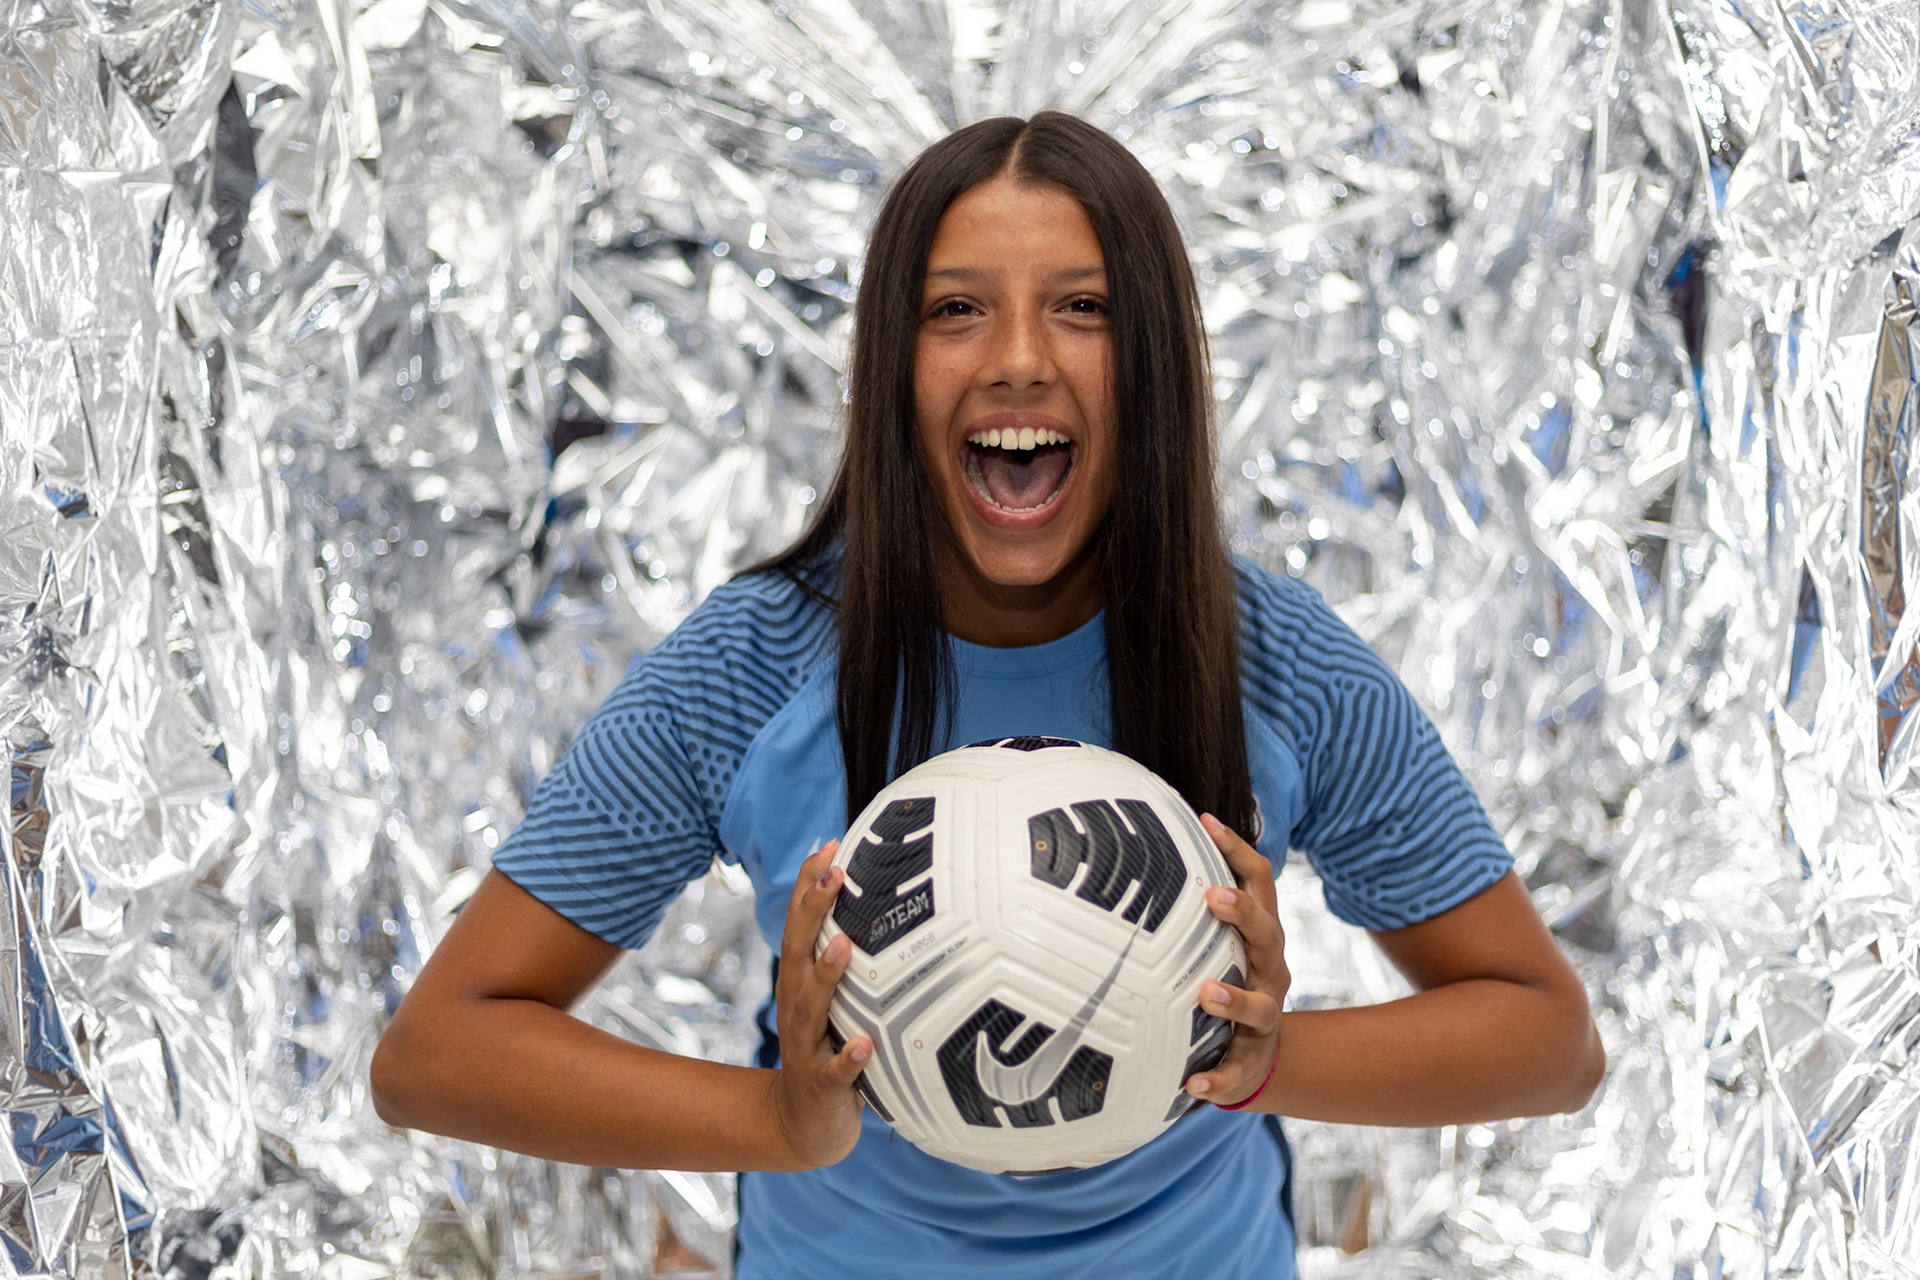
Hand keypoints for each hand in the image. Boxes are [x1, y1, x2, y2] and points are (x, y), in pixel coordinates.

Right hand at [767, 841, 872, 1167]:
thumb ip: (850, 957)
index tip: (830, 843)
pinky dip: (850, 1058)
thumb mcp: (836, 1000)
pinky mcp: (823, 1085)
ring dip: (826, 975)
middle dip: (812, 911)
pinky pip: (838, 1071)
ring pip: (812, 1007)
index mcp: (802, 982)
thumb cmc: (830, 1048)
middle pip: (799, 952)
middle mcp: (798, 1007)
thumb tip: (888, 902)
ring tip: (844, 944)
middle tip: (832, 873)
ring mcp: (807, 1046)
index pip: (800, 924)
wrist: (804, 1125)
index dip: (809, 884)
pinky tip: (867, 1043)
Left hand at [1185, 814, 1289, 1107]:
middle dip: (1242, 913)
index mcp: (1260, 934)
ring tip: (1204, 992)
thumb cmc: (1226, 978)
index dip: (1238, 849)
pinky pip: (1237, 1071)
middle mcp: (1270, 968)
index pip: (1260, 880)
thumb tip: (1132, 848)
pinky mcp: (1251, 1059)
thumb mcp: (1217, 941)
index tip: (1206, 821)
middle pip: (1267, 932)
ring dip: (1234, 998)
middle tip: (1212, 897)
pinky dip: (1217, 1079)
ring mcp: (1266, 1014)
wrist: (1257, 1054)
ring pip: (1260, 1006)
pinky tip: (1192, 1084)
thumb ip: (1188, 906)